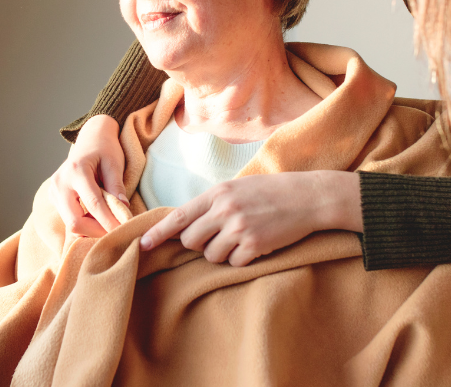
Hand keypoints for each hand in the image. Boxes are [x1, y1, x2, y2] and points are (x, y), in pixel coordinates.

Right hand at [49, 114, 127, 236]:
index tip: (124, 230)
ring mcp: (54, 191)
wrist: (90, 138)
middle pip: (74, 221)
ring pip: (70, 223)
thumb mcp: (114, 163)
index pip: (93, 204)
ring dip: (90, 229)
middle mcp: (60, 183)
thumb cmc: (105, 148)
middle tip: (116, 232)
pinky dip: (84, 224)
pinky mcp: (54, 197)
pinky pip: (68, 219)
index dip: (109, 221)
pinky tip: (97, 219)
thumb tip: (123, 211)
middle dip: (96, 231)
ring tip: (108, 224)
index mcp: (76, 171)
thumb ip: (117, 187)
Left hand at [139, 170, 362, 265]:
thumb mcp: (237, 188)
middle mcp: (224, 210)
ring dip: (222, 253)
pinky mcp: (255, 245)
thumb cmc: (271, 192)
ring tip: (241, 238)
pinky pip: (234, 263)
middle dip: (198, 245)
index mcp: (217, 193)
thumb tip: (185, 225)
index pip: (178, 217)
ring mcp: (239, 228)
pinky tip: (256, 244)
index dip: (158, 233)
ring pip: (211, 256)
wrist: (308, 197)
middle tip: (217, 238)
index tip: (142, 245)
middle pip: (191, 241)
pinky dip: (242, 259)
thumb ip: (212, 203)